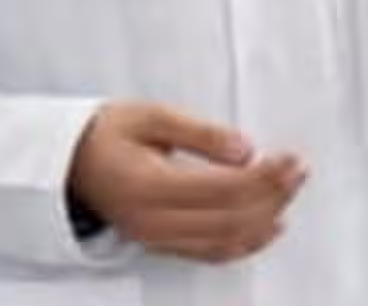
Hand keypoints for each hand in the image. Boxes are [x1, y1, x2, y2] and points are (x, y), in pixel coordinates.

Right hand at [67, 102, 306, 261]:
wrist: (68, 164)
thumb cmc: (106, 134)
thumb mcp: (151, 116)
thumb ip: (201, 134)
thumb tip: (246, 150)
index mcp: (150, 186)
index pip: (224, 191)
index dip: (265, 178)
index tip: (291, 159)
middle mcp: (154, 222)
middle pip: (230, 219)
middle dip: (272, 196)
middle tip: (299, 170)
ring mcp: (157, 238)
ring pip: (225, 240)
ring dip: (265, 218)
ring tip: (291, 190)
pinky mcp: (161, 244)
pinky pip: (211, 252)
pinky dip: (246, 242)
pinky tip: (269, 226)